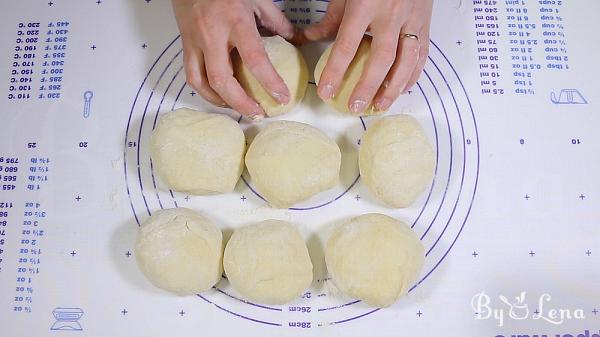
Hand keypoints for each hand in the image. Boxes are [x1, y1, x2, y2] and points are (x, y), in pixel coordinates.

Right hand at [171, 0, 295, 119]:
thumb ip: (276, 20)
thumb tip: (294, 40)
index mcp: (235, 20)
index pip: (255, 58)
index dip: (270, 82)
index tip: (282, 97)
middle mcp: (212, 34)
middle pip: (223, 80)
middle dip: (242, 103)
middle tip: (258, 114)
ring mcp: (195, 41)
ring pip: (203, 83)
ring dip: (221, 102)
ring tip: (239, 109)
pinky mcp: (185, 45)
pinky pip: (191, 76)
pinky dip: (205, 91)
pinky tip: (219, 97)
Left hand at [303, 0, 432, 112]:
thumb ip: (329, 19)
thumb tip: (307, 39)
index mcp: (365, 5)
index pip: (347, 45)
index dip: (335, 71)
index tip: (326, 92)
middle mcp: (391, 14)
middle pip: (380, 59)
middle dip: (367, 87)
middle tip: (355, 107)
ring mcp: (412, 19)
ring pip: (406, 61)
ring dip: (393, 88)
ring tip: (379, 105)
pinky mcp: (426, 23)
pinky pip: (421, 54)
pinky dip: (413, 74)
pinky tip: (403, 89)